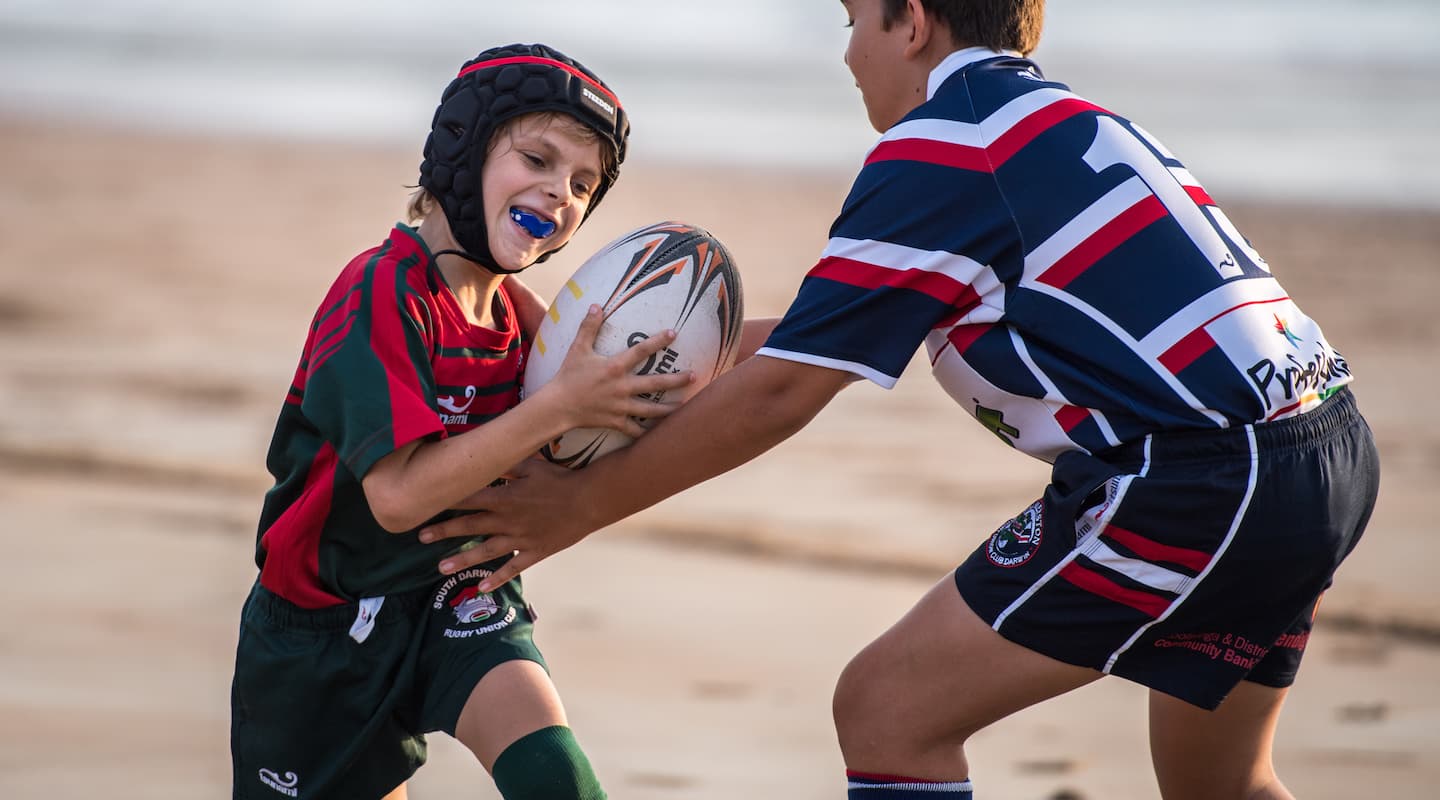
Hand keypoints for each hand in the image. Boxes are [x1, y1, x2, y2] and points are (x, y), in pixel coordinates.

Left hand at [418, 457, 594, 589]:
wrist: (589, 501)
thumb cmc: (560, 479)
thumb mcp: (532, 464)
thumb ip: (507, 463)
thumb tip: (486, 454)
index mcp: (504, 496)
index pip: (468, 498)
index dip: (446, 500)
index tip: (425, 502)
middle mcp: (507, 520)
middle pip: (469, 526)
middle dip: (444, 531)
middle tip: (421, 537)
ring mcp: (520, 539)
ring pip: (485, 551)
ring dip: (462, 559)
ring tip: (440, 568)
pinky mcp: (535, 552)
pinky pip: (513, 568)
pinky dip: (497, 579)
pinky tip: (482, 588)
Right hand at [542, 305, 694, 436]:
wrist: (557, 406)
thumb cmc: (568, 376)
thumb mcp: (578, 348)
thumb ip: (589, 327)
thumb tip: (596, 305)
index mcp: (615, 367)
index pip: (641, 351)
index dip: (658, 341)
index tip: (674, 334)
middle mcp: (622, 387)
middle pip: (655, 383)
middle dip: (677, 380)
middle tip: (694, 375)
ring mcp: (621, 407)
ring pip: (651, 410)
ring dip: (670, 409)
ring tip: (685, 406)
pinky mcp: (616, 422)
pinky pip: (635, 430)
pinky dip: (647, 434)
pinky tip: (660, 434)